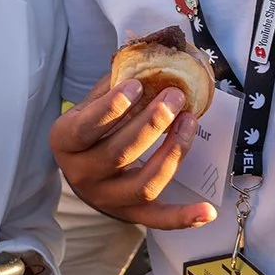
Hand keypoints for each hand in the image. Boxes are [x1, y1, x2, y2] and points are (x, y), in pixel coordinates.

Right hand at [48, 75, 216, 230]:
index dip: (112, 108)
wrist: (81, 167)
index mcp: (65, 142)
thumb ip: (114, 82)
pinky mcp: (131, 214)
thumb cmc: (90, 127)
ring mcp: (107, 198)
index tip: (137, 84)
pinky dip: (184, 217)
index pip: (86, 127)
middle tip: (175, 97)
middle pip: (119, 154)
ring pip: (143, 184)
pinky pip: (159, 220)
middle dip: (151, 124)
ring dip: (172, 153)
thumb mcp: (90, 103)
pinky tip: (208, 210)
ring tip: (190, 122)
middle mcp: (82, 175)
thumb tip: (149, 54)